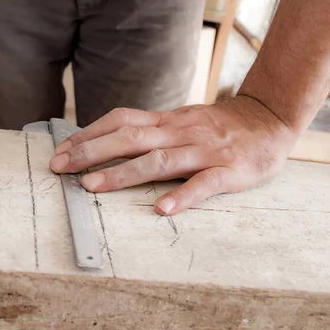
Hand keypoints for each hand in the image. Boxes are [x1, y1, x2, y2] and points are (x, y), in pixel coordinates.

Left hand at [49, 97, 296, 214]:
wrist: (269, 119)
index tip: (60, 148)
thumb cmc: (218, 125)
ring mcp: (203, 151)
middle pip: (130, 139)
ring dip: (124, 173)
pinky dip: (183, 196)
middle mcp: (179, 132)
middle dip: (91, 152)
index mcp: (166, 121)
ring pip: (159, 160)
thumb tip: (108, 140)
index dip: (88, 133)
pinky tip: (162, 210)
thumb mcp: (180, 120)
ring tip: (93, 186)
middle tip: (60, 167)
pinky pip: (204, 184)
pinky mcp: (229, 170)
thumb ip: (150, 130)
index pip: (120, 121)